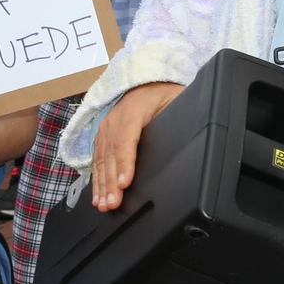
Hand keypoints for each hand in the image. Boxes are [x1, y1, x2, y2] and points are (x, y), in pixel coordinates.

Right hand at [91, 81, 183, 210]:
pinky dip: (96, 178)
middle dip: (110, 181)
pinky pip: (97, 159)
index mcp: (134, 110)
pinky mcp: (102, 135)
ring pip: (101, 159)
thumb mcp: (176, 100)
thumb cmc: (164, 92)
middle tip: (113, 203)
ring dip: (101, 184)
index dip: (126, 163)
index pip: (126, 139)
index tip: (125, 183)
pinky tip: (97, 194)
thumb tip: (187, 137)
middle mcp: (115, 119)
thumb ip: (178, 116)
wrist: (146, 80)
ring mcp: (105, 127)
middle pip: (111, 154)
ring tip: (103, 204)